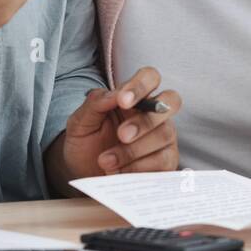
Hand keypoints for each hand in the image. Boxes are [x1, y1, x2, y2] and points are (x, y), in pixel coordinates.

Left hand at [55, 67, 180, 186]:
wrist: (84, 174)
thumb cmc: (86, 143)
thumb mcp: (80, 122)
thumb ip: (95, 103)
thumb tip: (114, 95)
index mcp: (134, 97)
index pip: (150, 77)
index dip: (141, 85)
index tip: (123, 100)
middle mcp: (153, 114)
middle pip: (170, 101)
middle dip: (145, 120)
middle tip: (121, 135)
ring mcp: (163, 137)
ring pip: (165, 134)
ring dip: (134, 150)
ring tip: (106, 161)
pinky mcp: (166, 161)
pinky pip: (164, 161)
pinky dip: (139, 167)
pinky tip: (119, 172)